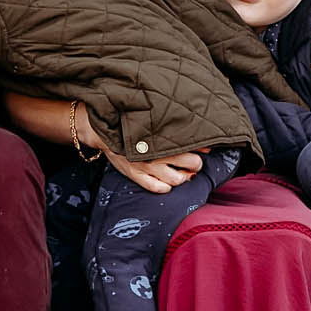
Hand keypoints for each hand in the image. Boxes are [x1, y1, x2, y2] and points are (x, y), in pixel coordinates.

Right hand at [70, 103, 203, 192]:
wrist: (105, 130)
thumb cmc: (133, 125)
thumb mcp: (154, 122)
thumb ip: (176, 129)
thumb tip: (202, 139)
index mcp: (162, 138)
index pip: (192, 147)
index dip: (202, 149)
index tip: (205, 148)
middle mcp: (157, 153)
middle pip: (191, 165)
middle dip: (195, 164)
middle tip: (192, 161)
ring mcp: (146, 167)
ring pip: (176, 180)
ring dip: (182, 177)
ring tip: (182, 172)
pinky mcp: (135, 175)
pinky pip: (157, 188)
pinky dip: (165, 187)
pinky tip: (166, 182)